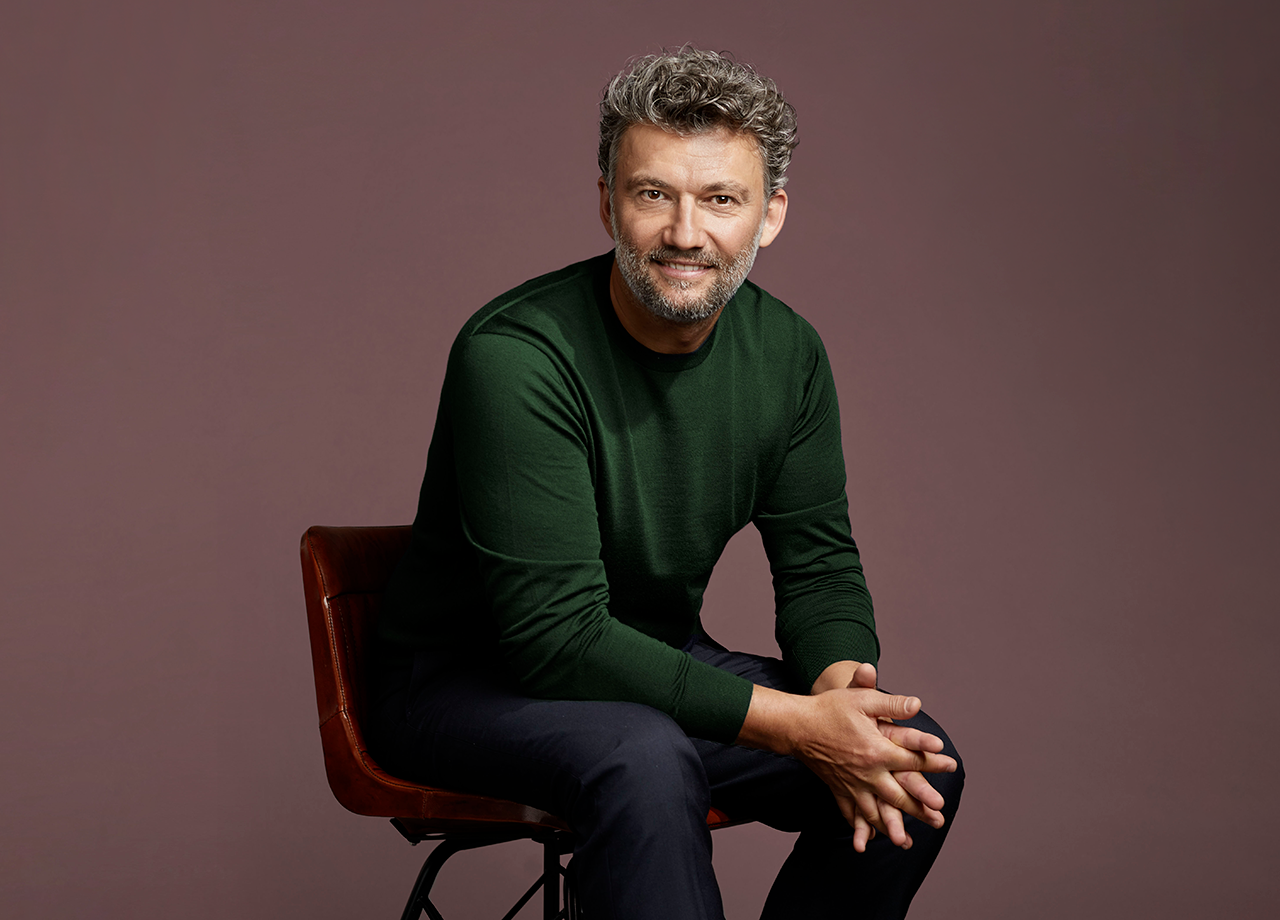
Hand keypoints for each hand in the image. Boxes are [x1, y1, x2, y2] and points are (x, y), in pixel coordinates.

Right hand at [797, 670, 951, 849]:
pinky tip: (870, 836)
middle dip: (920, 808)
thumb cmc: (830, 709)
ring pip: (875, 811)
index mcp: (876, 751)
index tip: (952, 766)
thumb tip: (918, 704)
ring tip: (906, 841)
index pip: (912, 759)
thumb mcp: (862, 700)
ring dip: (892, 826)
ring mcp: (851, 784)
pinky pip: (851, 812)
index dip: (934, 762)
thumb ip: (891, 704)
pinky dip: (861, 826)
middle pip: (898, 796)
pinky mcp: (837, 788)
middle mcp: (866, 773)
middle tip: (939, 819)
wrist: (796, 725)